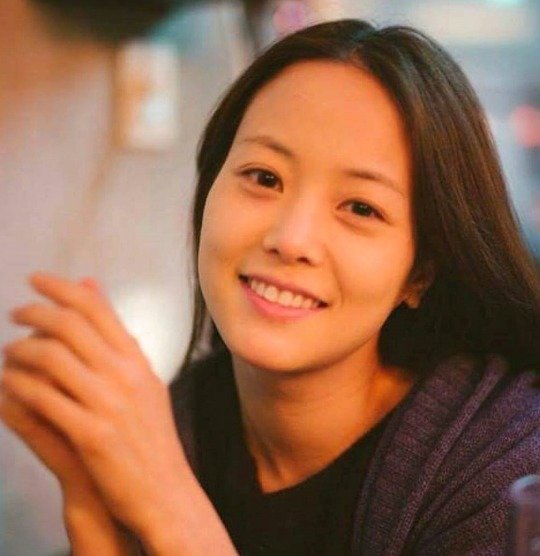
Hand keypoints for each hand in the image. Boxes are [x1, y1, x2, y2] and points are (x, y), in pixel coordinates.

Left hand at [0, 279, 137, 554]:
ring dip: (20, 349)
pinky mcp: (90, 434)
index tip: (36, 280)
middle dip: (35, 312)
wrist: (164, 488)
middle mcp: (125, 375)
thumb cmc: (150, 435)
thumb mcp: (142, 381)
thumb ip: (117, 341)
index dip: (63, 288)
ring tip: (9, 350)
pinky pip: (42, 398)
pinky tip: (8, 383)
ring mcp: (108, 404)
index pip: (98, 310)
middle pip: (71, 326)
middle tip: (15, 312)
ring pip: (52, 358)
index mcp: (138, 361)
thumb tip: (96, 296)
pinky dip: (17, 385)